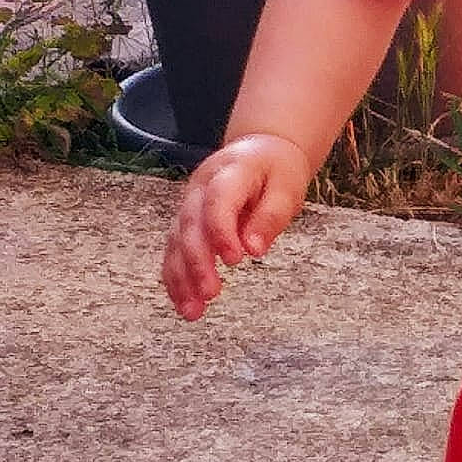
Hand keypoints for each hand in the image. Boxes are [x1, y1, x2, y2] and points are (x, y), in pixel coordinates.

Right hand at [161, 132, 312, 320]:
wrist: (261, 150)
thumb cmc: (277, 171)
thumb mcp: (287, 188)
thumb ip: (270, 217)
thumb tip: (254, 249)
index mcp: (230, 171)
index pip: (219, 201)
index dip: (222, 230)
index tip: (236, 260)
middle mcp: (200, 186)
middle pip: (191, 224)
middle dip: (197, 261)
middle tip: (211, 293)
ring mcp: (188, 203)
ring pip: (176, 241)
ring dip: (181, 277)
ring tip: (192, 311)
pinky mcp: (185, 221)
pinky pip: (174, 249)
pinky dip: (176, 277)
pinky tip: (182, 303)